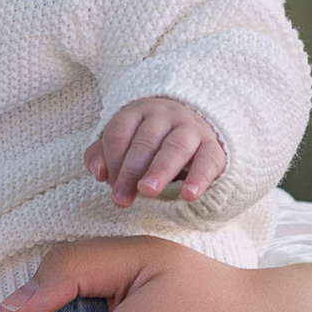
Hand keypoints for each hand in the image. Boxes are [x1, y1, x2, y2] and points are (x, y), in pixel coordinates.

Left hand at [86, 96, 225, 206]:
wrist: (192, 128)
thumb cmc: (149, 141)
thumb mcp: (122, 144)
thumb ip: (102, 156)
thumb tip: (99, 173)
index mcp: (138, 112)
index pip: (119, 132)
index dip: (112, 160)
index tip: (110, 187)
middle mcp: (165, 116)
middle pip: (145, 141)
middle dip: (131, 170)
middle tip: (121, 198)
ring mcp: (191, 129)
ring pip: (176, 146)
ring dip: (160, 170)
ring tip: (148, 191)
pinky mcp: (213, 147)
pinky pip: (208, 160)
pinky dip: (199, 178)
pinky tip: (189, 195)